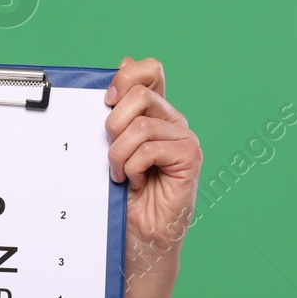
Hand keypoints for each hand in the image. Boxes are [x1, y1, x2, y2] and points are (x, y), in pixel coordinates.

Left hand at [104, 56, 201, 253]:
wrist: (139, 235)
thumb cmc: (125, 195)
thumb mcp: (112, 144)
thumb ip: (118, 107)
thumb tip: (124, 61)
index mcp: (154, 114)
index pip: (149, 70)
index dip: (125, 78)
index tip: (107, 99)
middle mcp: (171, 122)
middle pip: (139, 94)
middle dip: (113, 124)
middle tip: (111, 151)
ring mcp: (183, 139)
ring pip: (139, 125)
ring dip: (119, 154)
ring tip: (122, 174)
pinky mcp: (189, 157)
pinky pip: (150, 148)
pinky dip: (133, 167)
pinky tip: (136, 181)